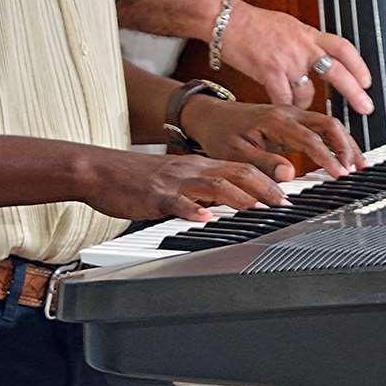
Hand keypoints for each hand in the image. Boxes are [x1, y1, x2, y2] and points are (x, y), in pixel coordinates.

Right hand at [78, 149, 287, 224]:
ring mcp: (173, 182)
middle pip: (235, 172)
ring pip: (212, 184)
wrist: (99, 170)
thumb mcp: (174, 180)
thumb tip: (225, 205)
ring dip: (238, 198)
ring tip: (257, 209)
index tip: (286, 194)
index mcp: (197, 166)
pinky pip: (176, 202)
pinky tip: (204, 218)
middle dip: (263, 187)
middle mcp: (190, 170)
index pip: (239, 167)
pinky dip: (192, 210)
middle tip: (283, 203)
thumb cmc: (135, 178)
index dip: (266, 179)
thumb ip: (199, 189)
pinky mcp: (154, 195)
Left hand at [180, 99, 364, 180]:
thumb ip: (263, 164)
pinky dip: (336, 140)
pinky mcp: (293, 120)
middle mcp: (287, 113)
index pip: (309, 138)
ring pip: (328, 123)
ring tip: (359, 164)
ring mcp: (292, 114)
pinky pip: (321, 127)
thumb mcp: (235, 154)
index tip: (339, 174)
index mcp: (274, 120)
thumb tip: (288, 175)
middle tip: (357, 169)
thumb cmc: (220, 134)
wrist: (210, 116)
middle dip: (346, 146)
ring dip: (345, 143)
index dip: (327, 157)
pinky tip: (344, 155)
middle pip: (327, 124)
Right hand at [216, 0, 375, 115]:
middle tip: (366, 108)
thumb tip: (317, 54)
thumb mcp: (287, 26)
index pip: (343, 47)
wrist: (224, 19)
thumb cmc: (250, 23)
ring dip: (303, 103)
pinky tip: (280, 108)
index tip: (367, 81)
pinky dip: (283, 107)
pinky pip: (284, 99)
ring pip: (307, 93)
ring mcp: (287, 60)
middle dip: (354, 92)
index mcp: (308, 34)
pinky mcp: (269, 71)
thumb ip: (304, 42)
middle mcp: (302, 46)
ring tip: (294, 102)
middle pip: (337, 71)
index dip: (359, 65)